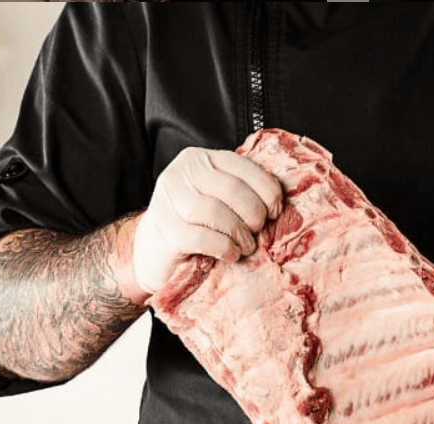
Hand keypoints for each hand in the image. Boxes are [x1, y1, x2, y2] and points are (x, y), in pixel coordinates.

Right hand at [132, 146, 282, 293]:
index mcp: (200, 159)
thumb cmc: (195, 225)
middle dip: (253, 214)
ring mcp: (169, 201)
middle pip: (231, 189)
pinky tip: (231, 253)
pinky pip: (203, 237)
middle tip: (258, 231)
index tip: (275, 211)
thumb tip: (279, 201)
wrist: (155, 251)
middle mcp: (182, 173)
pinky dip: (224, 247)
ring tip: (246, 246)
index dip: (266, 189)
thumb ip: (239, 191)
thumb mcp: (216, 198)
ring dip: (239, 233)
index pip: (242, 166)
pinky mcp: (166, 230)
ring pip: (216, 212)